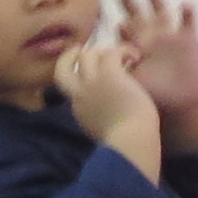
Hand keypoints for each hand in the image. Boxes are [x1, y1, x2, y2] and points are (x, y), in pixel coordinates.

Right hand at [56, 30, 154, 146]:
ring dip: (104, 52)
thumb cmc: (123, 146)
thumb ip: (99, 119)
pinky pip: (112, 52)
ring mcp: (92, 82)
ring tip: (123, 57)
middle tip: (90, 51)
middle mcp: (79, 94)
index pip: (70, 87)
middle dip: (72, 56)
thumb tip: (109, 116)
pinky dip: (124, 51)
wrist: (129, 144)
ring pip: (87, 55)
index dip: (76, 76)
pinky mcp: (110, 75)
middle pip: (63, 67)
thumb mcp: (101, 132)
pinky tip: (134, 57)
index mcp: (79, 110)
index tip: (86, 72)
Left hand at [114, 0, 197, 146]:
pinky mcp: (189, 39)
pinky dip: (188, 13)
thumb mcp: (134, 84)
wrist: (181, 99)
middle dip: (129, 3)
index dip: (123, 29)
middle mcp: (150, 36)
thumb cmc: (153, 91)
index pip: (125, 34)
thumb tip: (100, 72)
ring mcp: (169, 35)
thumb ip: (119, 76)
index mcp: (135, 47)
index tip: (121, 26)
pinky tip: (186, 3)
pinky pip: (188, 23)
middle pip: (138, 15)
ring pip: (161, 13)